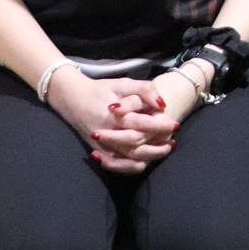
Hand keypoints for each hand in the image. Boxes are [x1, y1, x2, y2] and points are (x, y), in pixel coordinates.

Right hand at [45, 69, 178, 174]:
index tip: (176, 125)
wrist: (72, 99)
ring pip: (129, 159)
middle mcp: (107, 134)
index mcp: (113, 116)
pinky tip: (147, 159)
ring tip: (166, 150)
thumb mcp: (122, 83)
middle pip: (136, 146)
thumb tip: (161, 103)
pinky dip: (133, 166)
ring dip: (150, 157)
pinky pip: (118, 166)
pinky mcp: (100, 151)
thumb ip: (144, 89)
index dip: (160, 126)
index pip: (141, 124)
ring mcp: (102, 146)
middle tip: (173, 140)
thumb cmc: (100, 90)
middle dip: (158, 145)